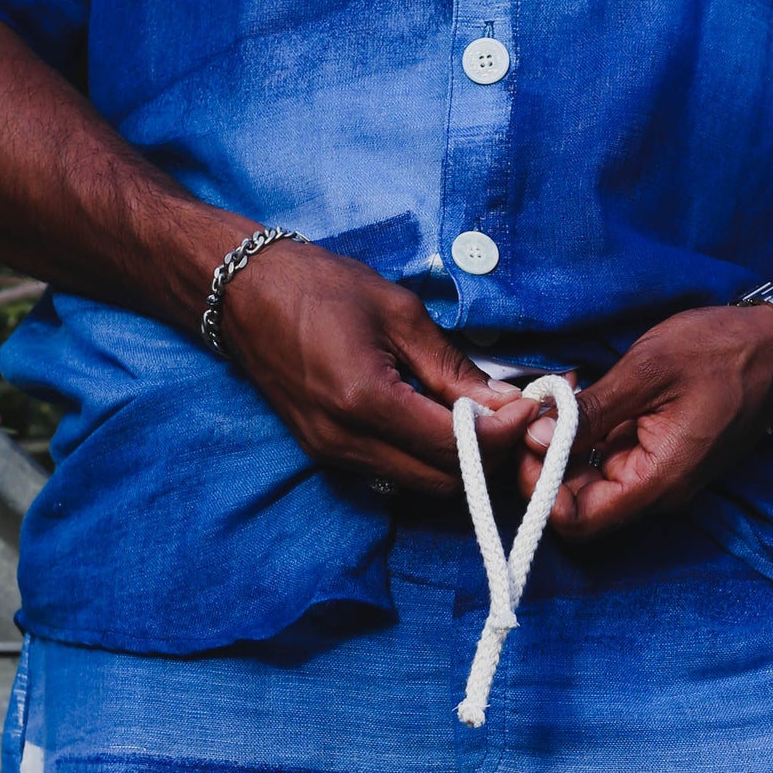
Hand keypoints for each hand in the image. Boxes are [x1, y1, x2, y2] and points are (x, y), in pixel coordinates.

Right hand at [219, 239, 531, 496]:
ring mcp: (331, 455)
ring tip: (485, 418)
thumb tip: (504, 404)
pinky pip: (393, 472)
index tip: (528, 406)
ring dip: (460, 463)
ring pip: (419, 484)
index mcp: (365, 402)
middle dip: (489, 458)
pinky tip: (443, 421)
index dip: (503, 435)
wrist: (244, 294)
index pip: (455, 447)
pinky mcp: (326, 454)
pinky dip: (428, 458)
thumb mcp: (399, 313)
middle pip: (442, 482)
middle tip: (514, 417)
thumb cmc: (320, 288)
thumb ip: (452, 368)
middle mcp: (346, 443)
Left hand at [517, 305, 772, 540]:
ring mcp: (659, 477)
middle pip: (578, 505)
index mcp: (658, 481)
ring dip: (563, 446)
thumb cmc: (720, 352)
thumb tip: (537, 439)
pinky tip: (579, 396)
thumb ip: (593, 410)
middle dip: (545, 463)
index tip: (531, 439)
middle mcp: (657, 492)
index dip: (541, 488)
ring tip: (558, 394)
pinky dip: (586, 435)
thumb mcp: (649, 370)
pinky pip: (609, 461)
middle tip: (537, 410)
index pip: (577, 520)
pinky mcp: (658, 457)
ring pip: (589, 482)